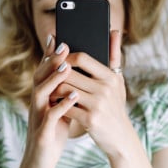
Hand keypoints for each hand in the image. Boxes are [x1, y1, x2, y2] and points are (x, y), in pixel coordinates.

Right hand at [13, 36, 78, 167]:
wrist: (40, 162)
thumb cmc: (54, 132)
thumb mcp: (60, 108)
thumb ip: (65, 90)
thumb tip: (75, 72)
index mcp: (41, 96)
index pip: (43, 71)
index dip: (49, 54)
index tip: (57, 37)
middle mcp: (36, 103)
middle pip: (39, 76)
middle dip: (51, 60)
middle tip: (64, 45)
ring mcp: (37, 117)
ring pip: (41, 93)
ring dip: (53, 79)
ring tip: (67, 67)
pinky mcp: (42, 133)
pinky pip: (50, 116)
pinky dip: (61, 105)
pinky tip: (73, 97)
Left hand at [50, 30, 132, 157]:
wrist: (120, 137)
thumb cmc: (115, 104)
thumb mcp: (118, 81)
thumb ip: (114, 55)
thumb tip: (114, 30)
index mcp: (110, 76)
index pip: (82, 58)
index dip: (66, 57)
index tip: (58, 59)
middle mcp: (105, 88)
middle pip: (69, 73)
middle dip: (56, 73)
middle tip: (47, 73)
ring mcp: (98, 104)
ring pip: (64, 88)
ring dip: (53, 89)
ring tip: (49, 88)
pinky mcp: (90, 119)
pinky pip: (65, 107)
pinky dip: (57, 104)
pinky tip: (54, 104)